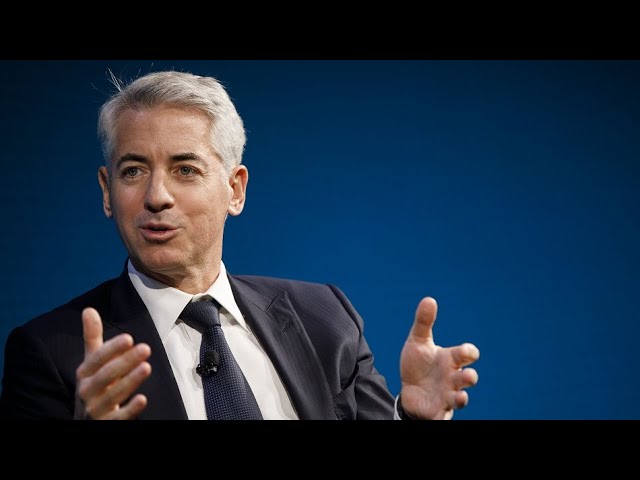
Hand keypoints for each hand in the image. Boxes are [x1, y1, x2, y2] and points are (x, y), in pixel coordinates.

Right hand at [74, 307, 151, 419]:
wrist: (86, 421)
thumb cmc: (94, 385)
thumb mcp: (91, 363)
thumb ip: (92, 338)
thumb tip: (88, 309)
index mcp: (84, 374)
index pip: (96, 359)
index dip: (111, 349)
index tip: (129, 338)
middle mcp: (87, 391)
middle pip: (105, 376)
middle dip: (124, 362)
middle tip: (145, 348)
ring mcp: (96, 409)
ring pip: (112, 396)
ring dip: (130, 381)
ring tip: (147, 367)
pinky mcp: (106, 423)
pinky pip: (118, 418)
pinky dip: (130, 409)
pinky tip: (143, 399)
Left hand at [399, 297, 478, 419]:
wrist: (409, 389)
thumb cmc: (419, 363)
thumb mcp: (417, 341)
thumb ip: (424, 322)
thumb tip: (429, 299)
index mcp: (451, 359)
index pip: (466, 354)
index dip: (468, 352)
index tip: (467, 352)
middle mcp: (453, 378)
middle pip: (467, 378)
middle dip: (469, 377)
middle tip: (467, 376)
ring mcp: (447, 396)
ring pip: (459, 399)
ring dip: (462, 398)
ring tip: (460, 397)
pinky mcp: (438, 411)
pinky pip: (443, 417)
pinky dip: (443, 418)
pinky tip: (440, 417)